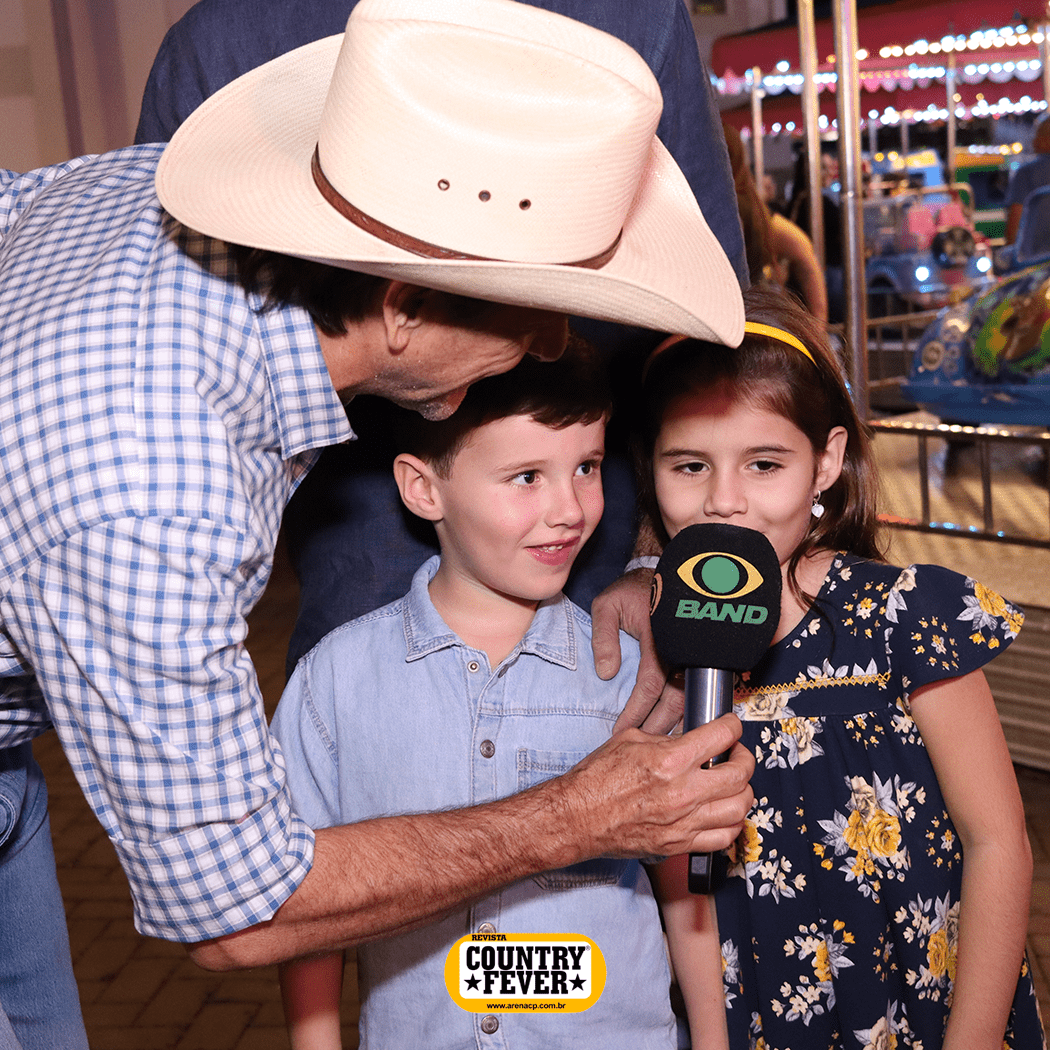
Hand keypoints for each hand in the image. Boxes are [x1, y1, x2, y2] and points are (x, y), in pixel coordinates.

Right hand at [552, 714, 753, 859]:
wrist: (578, 817)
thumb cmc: (597, 779)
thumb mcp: (630, 740)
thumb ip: (666, 739)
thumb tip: (690, 739)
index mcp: (670, 760)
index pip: (721, 737)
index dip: (733, 726)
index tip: (732, 727)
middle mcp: (682, 792)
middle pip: (739, 775)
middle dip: (745, 759)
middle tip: (737, 754)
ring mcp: (684, 822)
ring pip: (739, 809)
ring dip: (743, 792)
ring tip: (735, 784)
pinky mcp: (679, 844)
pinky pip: (723, 838)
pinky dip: (732, 824)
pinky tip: (724, 813)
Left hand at [591, 568, 683, 734]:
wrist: (664, 574)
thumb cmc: (632, 590)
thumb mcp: (606, 605)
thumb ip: (603, 637)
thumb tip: (607, 673)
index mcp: (659, 638)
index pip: (650, 685)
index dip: (637, 710)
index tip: (621, 728)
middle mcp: (680, 649)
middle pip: (675, 698)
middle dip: (657, 726)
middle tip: (640, 747)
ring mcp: (693, 653)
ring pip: (688, 697)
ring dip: (674, 721)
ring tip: (656, 741)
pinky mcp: (698, 656)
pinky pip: (694, 688)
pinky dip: (685, 708)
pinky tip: (676, 723)